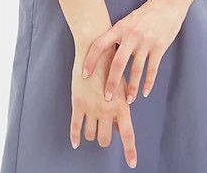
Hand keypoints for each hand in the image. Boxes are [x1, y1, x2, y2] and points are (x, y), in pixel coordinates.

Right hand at [70, 44, 137, 168]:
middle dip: (103, 137)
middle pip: (105, 139)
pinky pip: (76, 127)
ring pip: (90, 134)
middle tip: (103, 128)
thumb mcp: (120, 85)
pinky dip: (75, 136)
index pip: (128, 134)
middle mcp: (107, 109)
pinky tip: (75, 142)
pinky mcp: (78, 103)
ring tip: (92, 123)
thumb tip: (120, 129)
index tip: (132, 164)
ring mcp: (92, 107)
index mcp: (122, 105)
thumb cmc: (111, 64)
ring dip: (91, 132)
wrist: (95, 46)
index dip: (130, 150)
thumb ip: (120, 108)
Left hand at [81, 0, 188, 104]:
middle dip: (111, 82)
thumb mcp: (127, 20)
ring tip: (128, 100)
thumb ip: (117, 35)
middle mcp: (132, 35)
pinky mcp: (160, 46)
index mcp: (120, 28)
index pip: (100, 44)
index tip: (84, 75)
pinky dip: (148, 82)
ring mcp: (146, 41)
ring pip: (136, 69)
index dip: (90, 60)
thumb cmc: (145, 13)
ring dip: (131, 87)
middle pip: (118, 62)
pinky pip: (152, 68)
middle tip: (107, 98)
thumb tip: (103, 52)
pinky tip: (145, 92)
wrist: (168, 3)